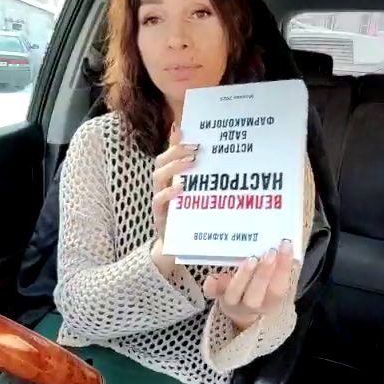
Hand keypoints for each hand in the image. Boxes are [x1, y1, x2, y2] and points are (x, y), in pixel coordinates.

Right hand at [151, 123, 198, 275]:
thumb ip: (209, 181)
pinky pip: (159, 201)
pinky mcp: (160, 217)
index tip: (192, 132)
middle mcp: (164, 187)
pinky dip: (169, 194)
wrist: (178, 250)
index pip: (170, 154)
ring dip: (174, 167)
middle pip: (161, 161)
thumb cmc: (194, 221)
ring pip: (158, 177)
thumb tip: (226, 163)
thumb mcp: (204, 199)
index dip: (177, 142)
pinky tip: (181, 189)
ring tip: (192, 163)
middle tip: (196, 148)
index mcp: (173, 180)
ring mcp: (160, 201)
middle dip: (177, 151)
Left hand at [203, 240, 294, 329]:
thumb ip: (278, 267)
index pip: (278, 289)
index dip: (283, 269)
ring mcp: (231, 301)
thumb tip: (283, 243)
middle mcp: (250, 304)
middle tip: (270, 252)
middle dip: (264, 273)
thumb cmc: (262, 290)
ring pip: (234, 293)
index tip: (286, 246)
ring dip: (243, 275)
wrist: (241, 311)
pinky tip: (212, 276)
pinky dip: (212, 284)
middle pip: (256, 294)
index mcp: (268, 302)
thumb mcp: (273, 284)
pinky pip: (212, 292)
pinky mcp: (216, 295)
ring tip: (251, 258)